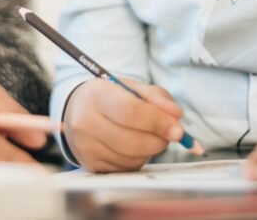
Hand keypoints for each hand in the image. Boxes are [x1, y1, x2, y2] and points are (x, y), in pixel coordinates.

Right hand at [63, 78, 185, 171]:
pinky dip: (138, 159)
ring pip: (131, 158)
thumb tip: (176, 116)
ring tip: (149, 136)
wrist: (77, 110)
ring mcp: (85, 146)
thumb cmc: (111, 97)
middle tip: (170, 135)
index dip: (158, 122)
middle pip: (132, 141)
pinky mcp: (90, 164)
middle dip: (159, 140)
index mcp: (97, 95)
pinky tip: (135, 147)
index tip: (179, 130)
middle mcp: (85, 122)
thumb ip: (158, 97)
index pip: (131, 112)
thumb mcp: (133, 87)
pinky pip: (125, 168)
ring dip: (150, 151)